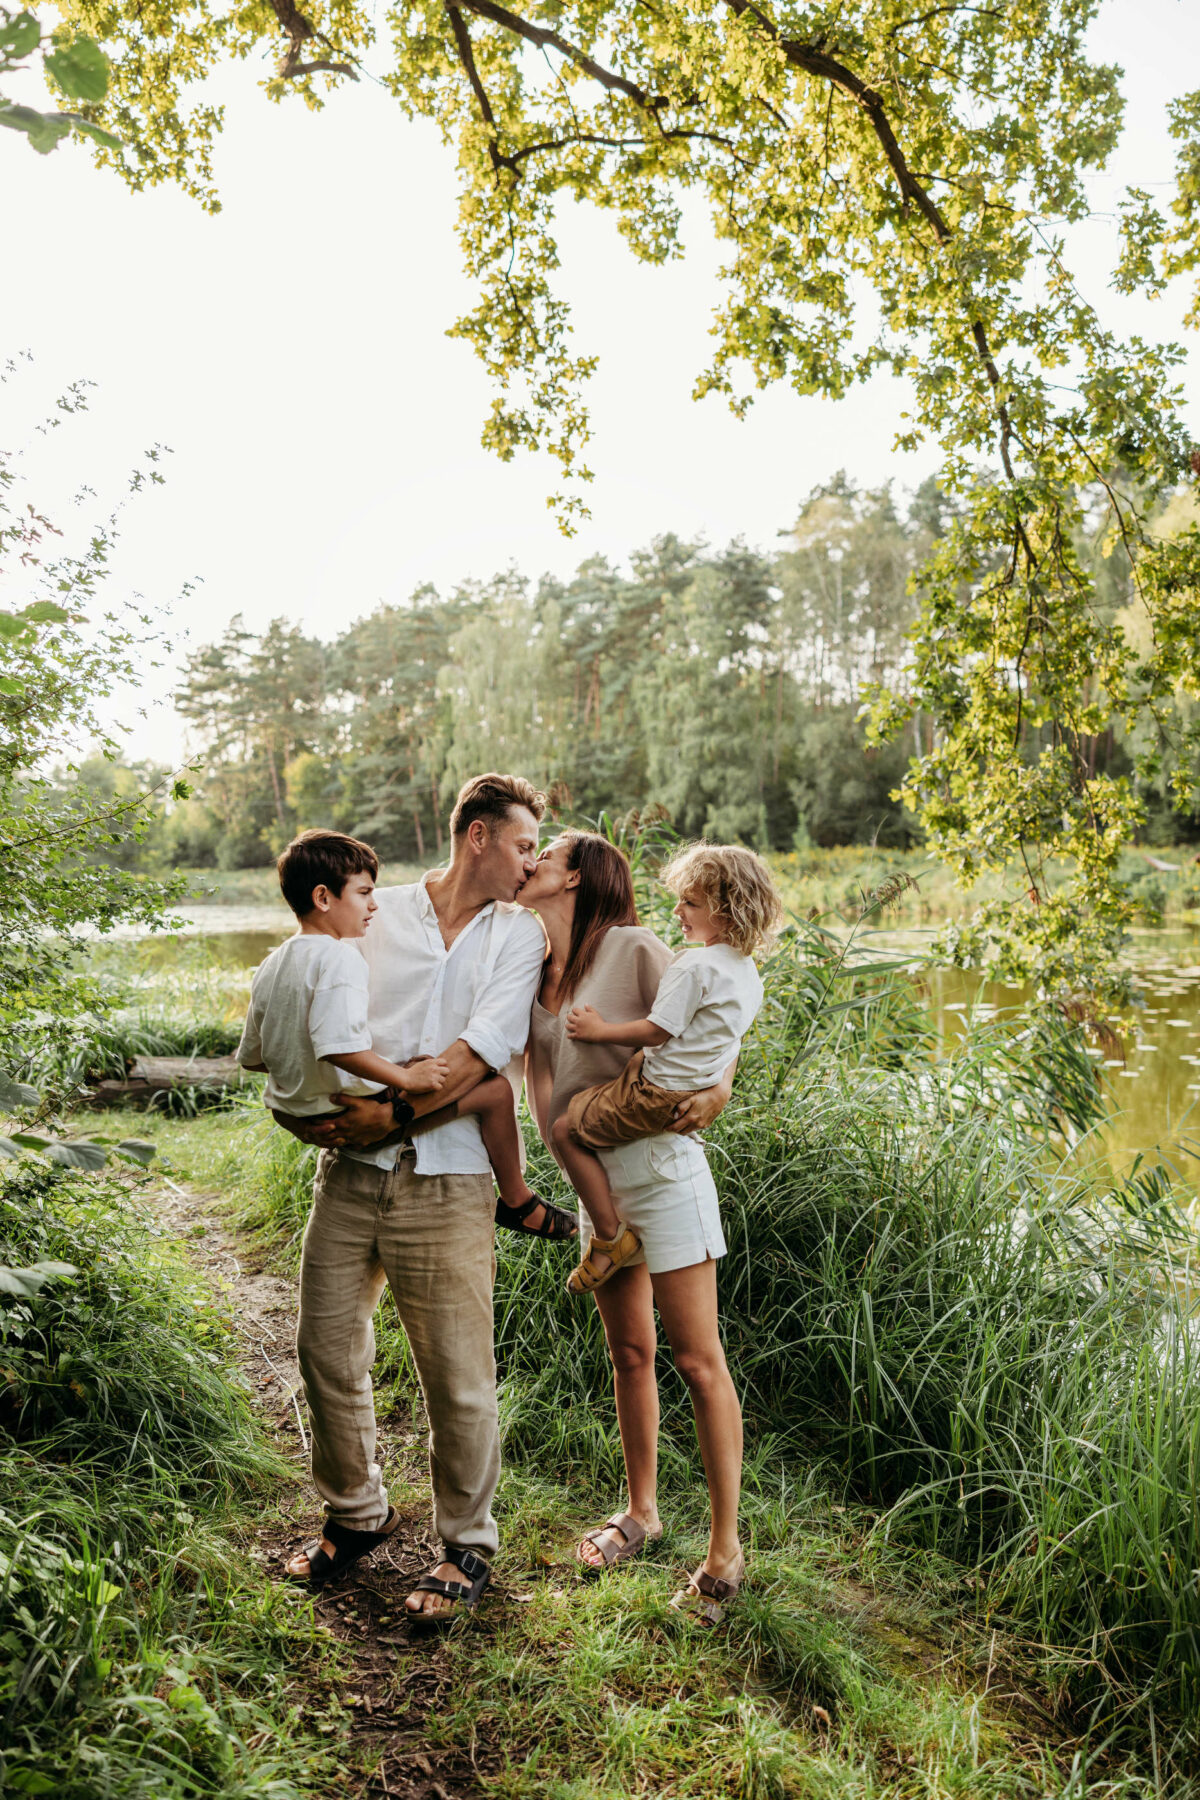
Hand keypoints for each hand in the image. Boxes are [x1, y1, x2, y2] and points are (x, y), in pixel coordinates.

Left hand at [273, 1093, 395, 1148]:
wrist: (387, 1120)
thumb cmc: (372, 1109)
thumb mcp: (357, 1101)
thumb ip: (342, 1099)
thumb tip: (330, 1098)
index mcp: (343, 1123)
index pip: (324, 1125)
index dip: (316, 1124)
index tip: (310, 1121)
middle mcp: (346, 1134)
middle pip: (329, 1136)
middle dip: (320, 1134)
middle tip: (314, 1132)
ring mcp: (354, 1140)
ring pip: (338, 1142)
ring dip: (331, 1140)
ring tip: (326, 1139)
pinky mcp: (361, 1143)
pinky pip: (350, 1145)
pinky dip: (345, 1144)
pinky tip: (346, 1142)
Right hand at [395, 1055, 451, 1094]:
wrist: (405, 1079)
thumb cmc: (412, 1072)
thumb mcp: (423, 1063)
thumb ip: (431, 1064)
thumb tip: (439, 1066)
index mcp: (431, 1062)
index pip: (444, 1062)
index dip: (442, 1067)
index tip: (437, 1070)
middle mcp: (434, 1068)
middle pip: (447, 1071)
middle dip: (442, 1075)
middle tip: (436, 1078)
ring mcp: (434, 1076)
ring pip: (444, 1080)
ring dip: (439, 1082)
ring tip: (431, 1082)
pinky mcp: (432, 1084)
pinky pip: (440, 1087)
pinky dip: (436, 1088)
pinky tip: (430, 1087)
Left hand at [566, 1002, 603, 1040]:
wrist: (601, 1031)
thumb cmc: (599, 1022)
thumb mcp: (595, 1013)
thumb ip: (589, 1008)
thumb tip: (585, 1004)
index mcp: (582, 1014)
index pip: (574, 1010)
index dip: (574, 1010)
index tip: (574, 1011)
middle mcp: (578, 1021)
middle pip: (569, 1017)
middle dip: (569, 1017)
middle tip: (569, 1018)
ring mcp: (577, 1028)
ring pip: (568, 1026)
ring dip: (567, 1025)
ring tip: (568, 1026)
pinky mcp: (578, 1035)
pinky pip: (570, 1035)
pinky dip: (569, 1036)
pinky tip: (569, 1036)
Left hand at [669, 1080, 731, 1133]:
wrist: (720, 1096)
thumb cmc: (704, 1095)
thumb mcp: (691, 1099)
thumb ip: (681, 1108)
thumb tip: (674, 1116)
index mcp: (691, 1118)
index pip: (676, 1128)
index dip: (669, 1128)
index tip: (665, 1127)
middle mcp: (696, 1124)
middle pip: (682, 1132)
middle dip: (676, 1130)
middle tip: (671, 1125)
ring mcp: (703, 1125)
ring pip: (689, 1131)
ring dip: (683, 1129)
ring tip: (680, 1123)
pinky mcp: (707, 1124)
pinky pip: (696, 1128)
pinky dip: (691, 1127)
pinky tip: (690, 1121)